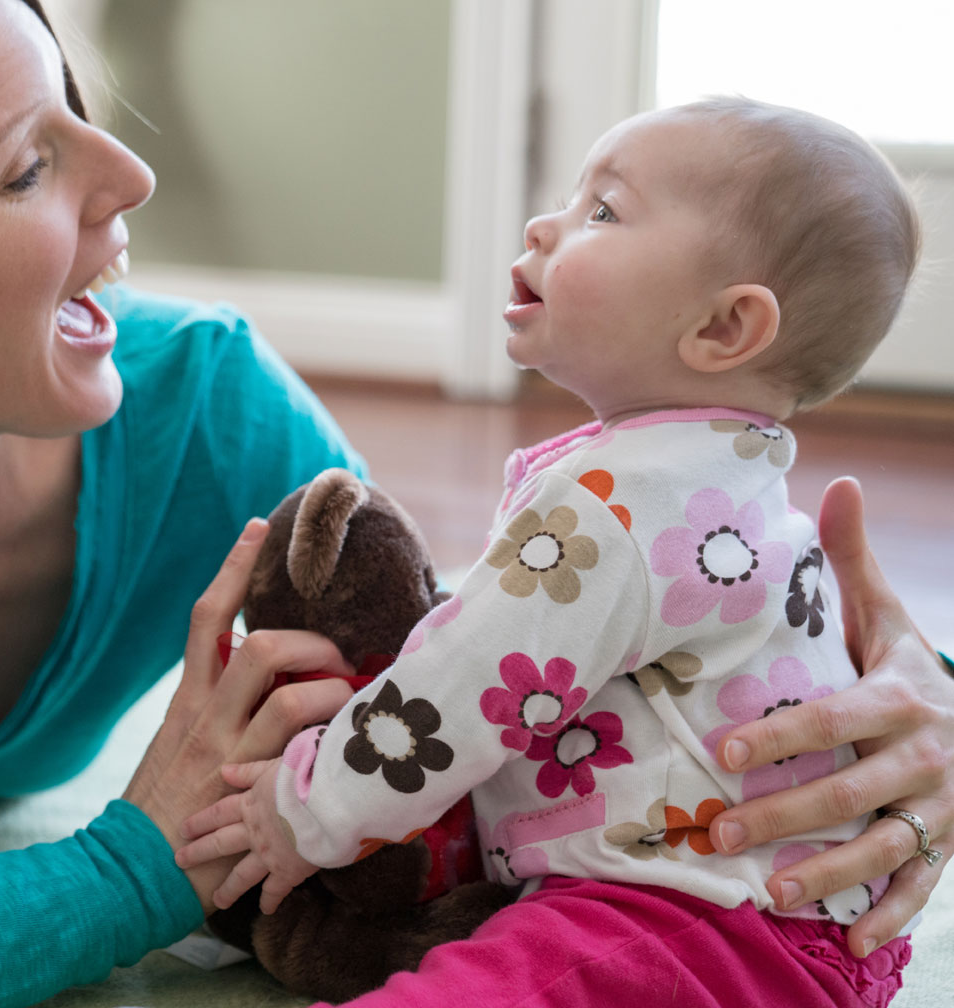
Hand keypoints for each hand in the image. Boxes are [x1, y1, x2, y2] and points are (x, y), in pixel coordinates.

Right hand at [123, 518, 355, 913]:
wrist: (132, 870)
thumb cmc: (163, 812)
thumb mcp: (177, 748)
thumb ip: (213, 712)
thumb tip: (262, 679)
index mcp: (186, 700)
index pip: (206, 617)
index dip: (233, 569)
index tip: (255, 529)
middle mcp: (204, 716)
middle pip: (254, 642)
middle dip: (306, 638)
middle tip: (334, 654)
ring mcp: (227, 752)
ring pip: (284, 690)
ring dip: (326, 684)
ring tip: (344, 697)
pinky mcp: (248, 788)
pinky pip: (296, 744)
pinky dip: (326, 732)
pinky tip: (344, 743)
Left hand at [175, 759, 318, 913]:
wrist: (329, 800)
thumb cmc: (306, 776)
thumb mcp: (274, 766)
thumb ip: (249, 771)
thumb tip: (223, 771)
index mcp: (250, 804)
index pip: (218, 814)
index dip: (199, 822)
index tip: (182, 831)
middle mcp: (254, 832)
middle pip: (220, 843)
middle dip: (198, 853)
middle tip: (179, 862)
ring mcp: (269, 854)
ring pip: (242, 875)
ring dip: (228, 889)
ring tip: (217, 901)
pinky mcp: (289, 870)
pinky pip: (275, 890)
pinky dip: (270, 901)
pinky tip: (265, 910)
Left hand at [707, 477, 952, 955]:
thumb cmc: (907, 667)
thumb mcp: (890, 615)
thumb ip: (856, 560)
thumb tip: (838, 479)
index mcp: (903, 697)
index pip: (834, 719)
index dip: (782, 734)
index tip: (725, 749)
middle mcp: (926, 756)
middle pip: (849, 792)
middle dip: (784, 815)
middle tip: (718, 833)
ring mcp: (940, 806)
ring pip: (882, 847)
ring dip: (827, 874)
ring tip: (768, 893)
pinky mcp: (949, 845)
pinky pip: (921, 886)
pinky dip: (889, 916)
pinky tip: (850, 944)